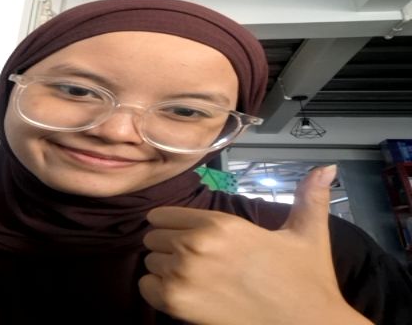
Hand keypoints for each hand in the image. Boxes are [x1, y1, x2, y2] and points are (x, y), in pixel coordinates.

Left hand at [138, 166, 372, 324]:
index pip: (162, 215)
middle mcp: (194, 245)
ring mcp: (183, 275)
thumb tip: (326, 167)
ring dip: (165, 270)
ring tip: (194, 278)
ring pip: (150, 263)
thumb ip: (309, 197)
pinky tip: (185, 294)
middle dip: (169, 247)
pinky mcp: (177, 304)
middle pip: (153, 238)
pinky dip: (159, 291)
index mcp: (218, 224)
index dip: (172, 225)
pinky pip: (146, 288)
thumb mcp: (308, 233)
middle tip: (196, 260)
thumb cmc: (306, 281)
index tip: (186, 235)